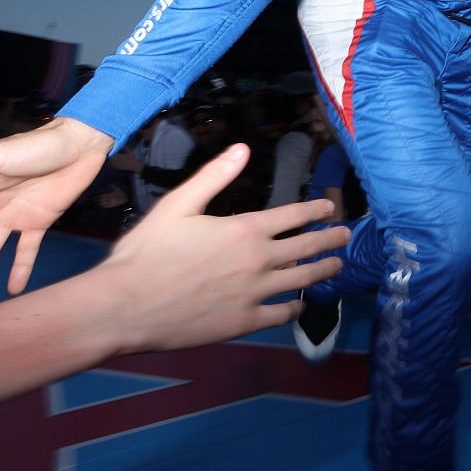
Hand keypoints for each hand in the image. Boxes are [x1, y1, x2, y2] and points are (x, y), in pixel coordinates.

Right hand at [80, 148, 349, 354]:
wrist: (125, 307)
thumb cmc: (146, 253)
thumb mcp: (177, 205)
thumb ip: (214, 177)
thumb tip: (242, 148)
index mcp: (244, 230)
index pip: (292, 216)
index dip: (314, 210)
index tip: (329, 208)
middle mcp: (258, 261)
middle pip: (307, 247)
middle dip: (330, 239)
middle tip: (345, 235)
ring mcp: (254, 294)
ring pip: (302, 281)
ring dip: (323, 271)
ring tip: (336, 266)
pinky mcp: (244, 322)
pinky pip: (281, 315)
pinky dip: (294, 309)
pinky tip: (299, 306)